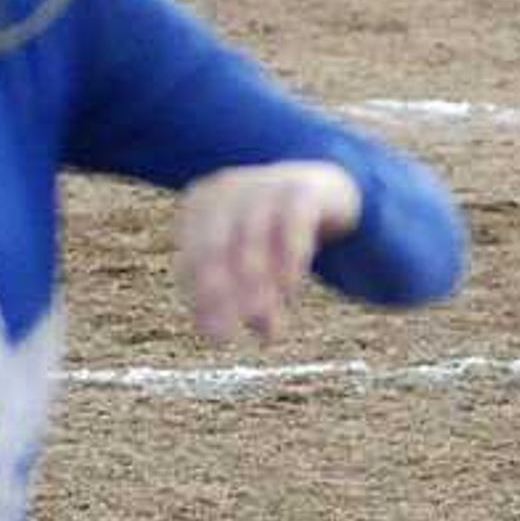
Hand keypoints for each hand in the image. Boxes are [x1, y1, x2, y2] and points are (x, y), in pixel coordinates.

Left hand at [176, 161, 361, 346]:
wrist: (326, 190)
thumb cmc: (276, 233)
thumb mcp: (249, 262)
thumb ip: (230, 292)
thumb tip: (216, 335)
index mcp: (202, 205)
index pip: (193, 257)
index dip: (204, 300)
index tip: (220, 337)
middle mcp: (228, 189)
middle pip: (216, 248)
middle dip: (226, 295)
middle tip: (240, 334)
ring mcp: (264, 183)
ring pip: (253, 240)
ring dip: (259, 288)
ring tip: (271, 330)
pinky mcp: (302, 188)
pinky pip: (291, 225)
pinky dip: (289, 259)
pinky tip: (290, 290)